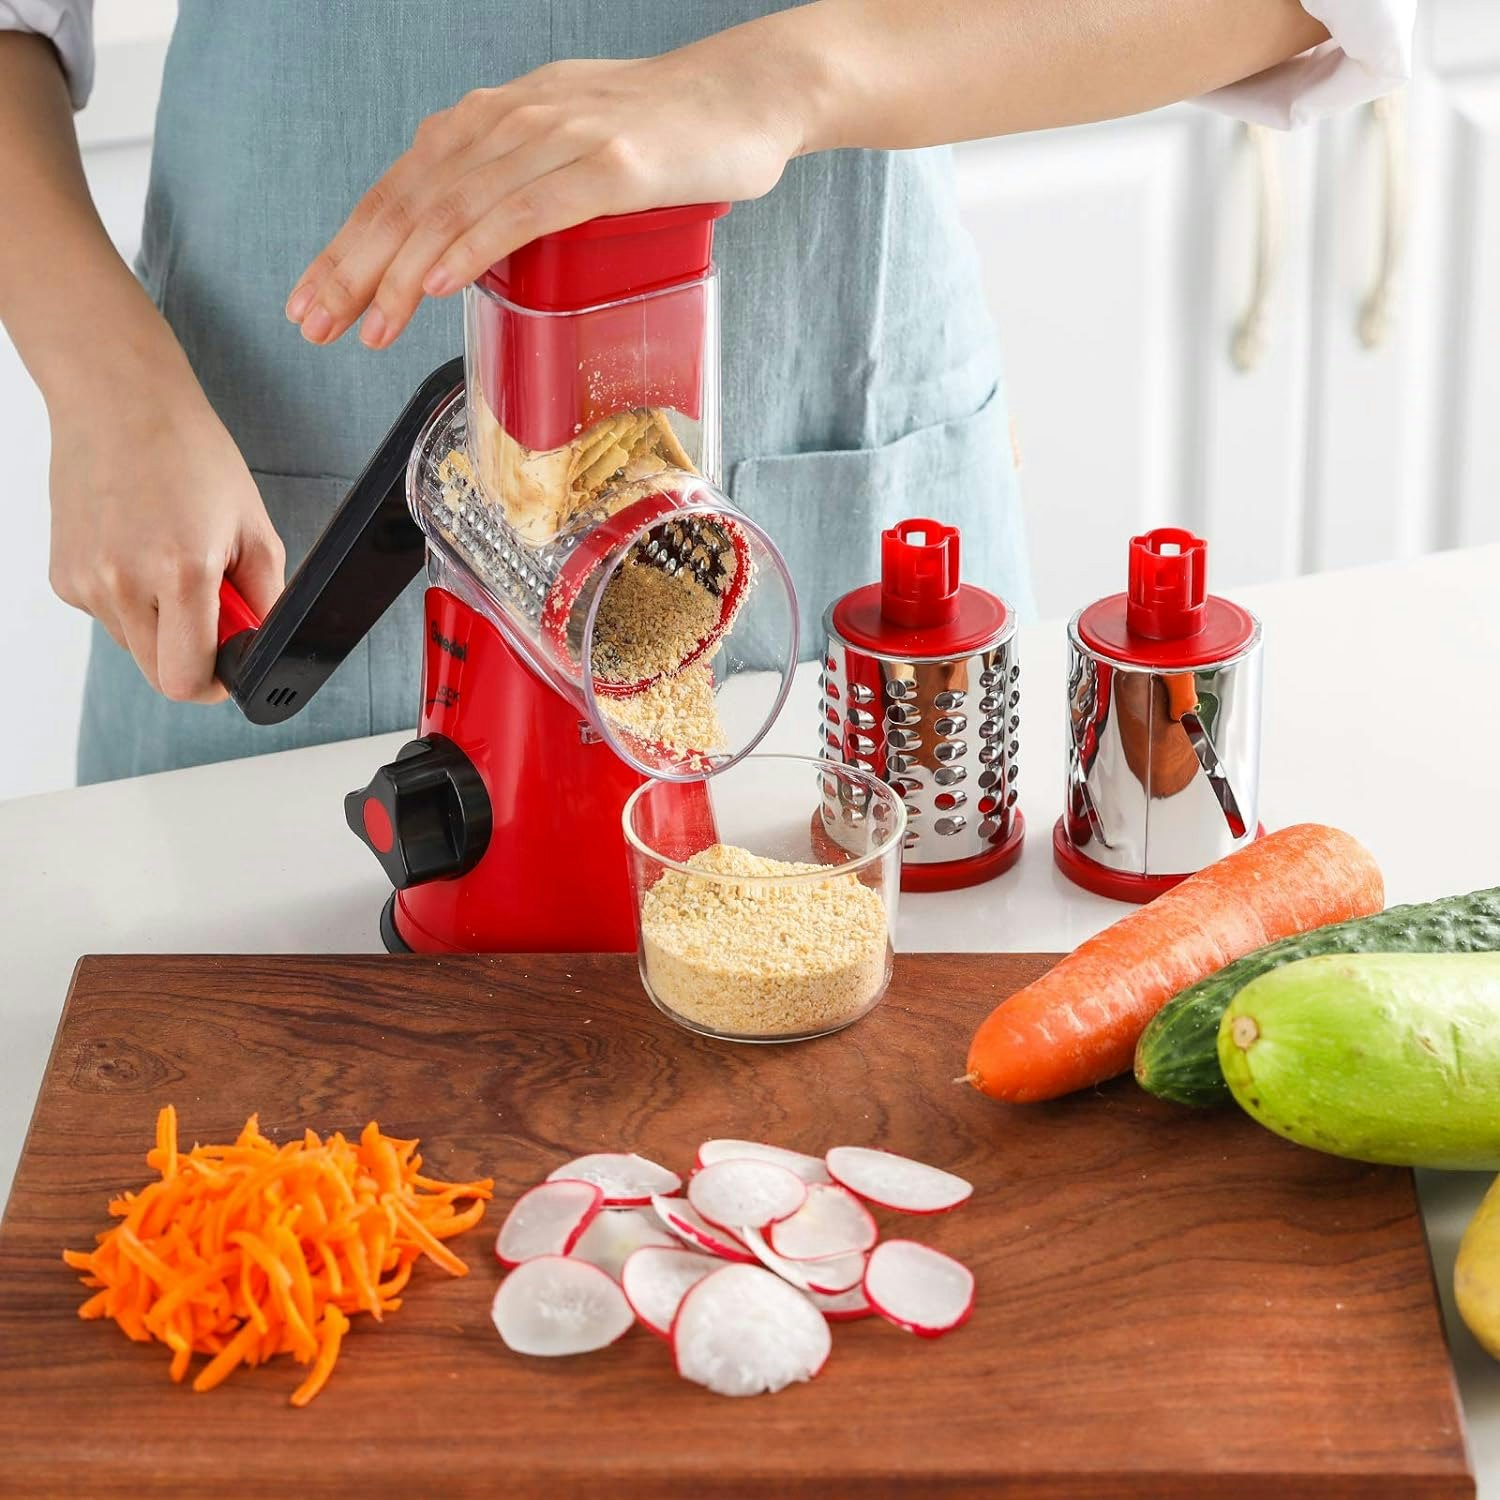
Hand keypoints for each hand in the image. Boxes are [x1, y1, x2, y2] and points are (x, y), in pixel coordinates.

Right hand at [48, 374, 285, 702]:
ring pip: (136, 646)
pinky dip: (133, 601)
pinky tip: (141, 550)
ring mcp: (85, 582)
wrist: (119, 402)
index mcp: (180, 573)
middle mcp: (123, 584)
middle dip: (193, 656)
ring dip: (163, 625)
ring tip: (174, 563)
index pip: (188, 680)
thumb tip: (262, 648)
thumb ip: (265, 600)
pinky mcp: (62, 576)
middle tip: (212, 610)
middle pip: (160, 675)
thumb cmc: (190, 455)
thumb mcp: (253, 528)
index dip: (215, 684)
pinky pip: (110, 616)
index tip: (228, 670)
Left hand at [285, 31, 819, 349]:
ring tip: (363, 325)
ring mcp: (559, 139)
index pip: (405, 184)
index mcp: (498, 118)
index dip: (352, 242)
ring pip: (456, 208)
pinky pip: (524, 210)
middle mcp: (514, 119)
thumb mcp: (574, 150)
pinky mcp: (608, 167)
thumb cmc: (669, 135)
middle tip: (312, 322)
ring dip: (398, 271)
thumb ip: (522, 185)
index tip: (315, 295)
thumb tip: (479, 242)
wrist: (750, 96)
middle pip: (412, 198)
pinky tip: (432, 281)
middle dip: (353, 265)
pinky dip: (471, 246)